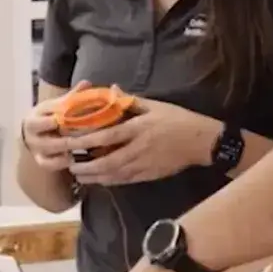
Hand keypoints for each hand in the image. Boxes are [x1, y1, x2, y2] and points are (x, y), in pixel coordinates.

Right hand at [20, 81, 90, 171]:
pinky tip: (75, 158)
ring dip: (70, 146)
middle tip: (91, 131)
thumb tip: (86, 83)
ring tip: (87, 143)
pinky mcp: (40, 160)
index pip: (48, 115)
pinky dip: (62, 162)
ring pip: (52, 147)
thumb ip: (71, 97)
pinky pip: (49, 164)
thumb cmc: (49, 116)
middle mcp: (33, 132)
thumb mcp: (56, 105)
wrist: (32, 134)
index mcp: (36, 115)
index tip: (80, 114)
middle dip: (72, 131)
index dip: (64, 115)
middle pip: (52, 129)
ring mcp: (36, 147)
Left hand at [67, 92, 216, 186]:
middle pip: (107, 161)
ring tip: (79, 175)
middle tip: (70, 164)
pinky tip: (100, 180)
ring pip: (114, 174)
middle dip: (86, 165)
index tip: (70, 141)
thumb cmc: (179, 119)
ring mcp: (145, 164)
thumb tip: (112, 89)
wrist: (203, 141)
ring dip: (95, 176)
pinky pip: (126, 180)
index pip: (108, 135)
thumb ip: (131, 100)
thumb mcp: (155, 105)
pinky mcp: (150, 174)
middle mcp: (139, 148)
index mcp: (139, 128)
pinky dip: (110, 181)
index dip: (86, 140)